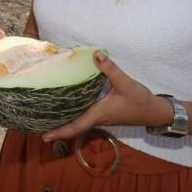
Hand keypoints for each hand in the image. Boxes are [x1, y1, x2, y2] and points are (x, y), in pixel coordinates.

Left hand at [41, 51, 173, 141]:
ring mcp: (100, 118)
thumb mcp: (125, 83)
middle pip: (73, 127)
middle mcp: (96, 118)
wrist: (154, 111)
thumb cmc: (139, 100)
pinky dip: (73, 115)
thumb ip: (110, 69)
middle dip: (56, 129)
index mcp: (98, 114)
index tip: (44, 137)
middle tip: (36, 126)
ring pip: (78, 122)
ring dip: (63, 122)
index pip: (75, 127)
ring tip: (46, 116)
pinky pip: (84, 117)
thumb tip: (96, 54)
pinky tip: (67, 106)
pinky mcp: (104, 114)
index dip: (59, 132)